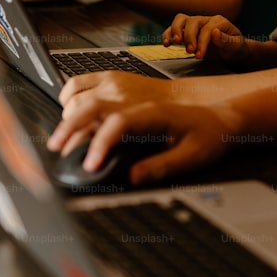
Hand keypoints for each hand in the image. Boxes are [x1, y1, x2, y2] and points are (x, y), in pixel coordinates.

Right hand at [50, 71, 240, 183]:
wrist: (221, 118)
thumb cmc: (210, 135)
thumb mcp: (193, 155)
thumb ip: (163, 165)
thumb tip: (132, 178)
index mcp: (155, 113)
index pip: (118, 122)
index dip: (101, 142)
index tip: (90, 165)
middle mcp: (139, 103)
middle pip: (96, 105)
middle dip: (72, 125)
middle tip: (56, 149)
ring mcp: (132, 101)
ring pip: (92, 100)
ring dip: (72, 118)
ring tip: (58, 143)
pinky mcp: (128, 105)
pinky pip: (95, 99)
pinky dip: (77, 108)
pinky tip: (70, 126)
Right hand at [162, 13, 249, 62]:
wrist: (233, 52)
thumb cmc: (235, 49)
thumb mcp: (236, 47)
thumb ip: (227, 41)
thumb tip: (215, 32)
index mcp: (219, 22)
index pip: (207, 29)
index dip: (202, 42)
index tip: (199, 55)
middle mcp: (206, 20)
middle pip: (193, 22)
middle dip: (189, 37)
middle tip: (190, 51)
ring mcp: (196, 24)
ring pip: (181, 20)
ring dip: (176, 31)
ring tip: (175, 43)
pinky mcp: (187, 31)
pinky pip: (174, 27)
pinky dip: (168, 34)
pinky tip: (166, 43)